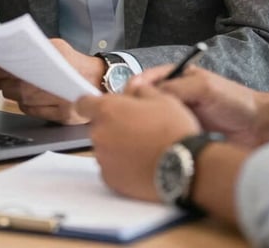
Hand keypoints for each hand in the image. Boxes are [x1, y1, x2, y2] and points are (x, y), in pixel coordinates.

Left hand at [0, 38, 104, 124]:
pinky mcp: (63, 117)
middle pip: (19, 85)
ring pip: (24, 100)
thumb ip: (36, 49)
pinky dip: (24, 105)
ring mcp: (61, 102)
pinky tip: (22, 98)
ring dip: (9, 93)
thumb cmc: (76, 63)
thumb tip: (7, 53)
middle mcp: (59, 82)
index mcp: (57, 60)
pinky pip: (34, 112)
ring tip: (2, 87)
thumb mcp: (58, 47)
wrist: (101, 81)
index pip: (20, 64)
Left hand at [76, 84, 200, 200]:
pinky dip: (122, 165)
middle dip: (113, 125)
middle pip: (98, 126)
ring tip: (143, 146)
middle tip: (137, 126)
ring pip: (105, 147)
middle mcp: (100, 134)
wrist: (185, 166)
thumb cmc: (174, 130)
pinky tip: (142, 162)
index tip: (99, 106)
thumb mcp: (162, 97)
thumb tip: (134, 88)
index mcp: (108, 110)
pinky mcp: (111, 180)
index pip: (83, 103)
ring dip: (118, 145)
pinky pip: (111, 167)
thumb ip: (140, 89)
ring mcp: (104, 159)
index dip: (92, 103)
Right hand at [130, 65, 261, 146]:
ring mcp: (177, 117)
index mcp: (177, 78)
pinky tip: (150, 145)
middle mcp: (174, 96)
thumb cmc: (234, 101)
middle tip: (128, 118)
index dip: (133, 88)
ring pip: (151, 120)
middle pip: (144, 101)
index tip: (126, 98)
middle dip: (134, 108)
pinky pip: (162, 136)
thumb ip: (175, 87)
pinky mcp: (182, 136)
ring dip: (143, 125)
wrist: (258, 128)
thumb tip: (146, 93)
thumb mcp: (204, 87)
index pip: (146, 80)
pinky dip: (154, 139)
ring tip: (136, 133)